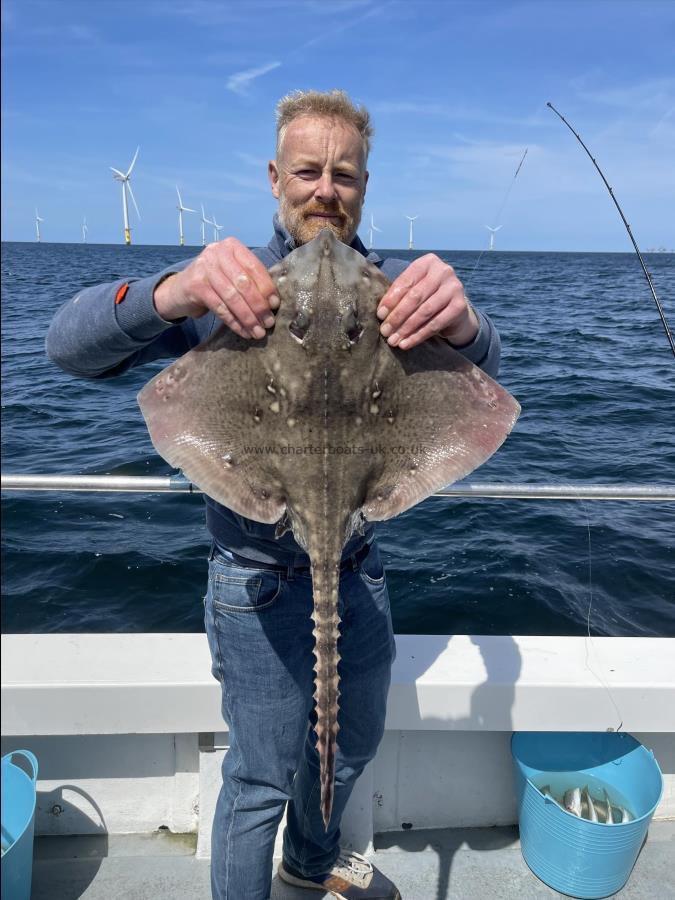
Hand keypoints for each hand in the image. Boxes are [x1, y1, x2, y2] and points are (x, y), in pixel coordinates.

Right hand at [153, 237, 278, 339]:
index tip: (275, 305)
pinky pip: (220, 308)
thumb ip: (250, 280)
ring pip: (232, 297)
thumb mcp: (232, 274)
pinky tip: (243, 332)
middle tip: (269, 322)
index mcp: (231, 246)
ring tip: (258, 332)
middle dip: (258, 305)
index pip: (254, 266)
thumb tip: (274, 302)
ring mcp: (204, 268)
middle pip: (244, 283)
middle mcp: (217, 253)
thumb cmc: (215, 282)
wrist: (180, 289)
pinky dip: (234, 322)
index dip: (266, 287)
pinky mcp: (195, 286)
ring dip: (248, 317)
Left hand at [376, 254, 478, 349]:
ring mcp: (454, 288)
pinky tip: (406, 343)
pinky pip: (435, 324)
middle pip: (415, 296)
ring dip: (406, 328)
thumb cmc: (427, 296)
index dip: (391, 299)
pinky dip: (418, 336)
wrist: (454, 307)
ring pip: (425, 311)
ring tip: (393, 340)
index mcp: (428, 262)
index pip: (406, 281)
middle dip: (397, 316)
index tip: (380, 315)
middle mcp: (443, 271)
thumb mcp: (414, 288)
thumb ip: (399, 294)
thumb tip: (381, 314)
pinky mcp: (460, 306)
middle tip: (385, 331)